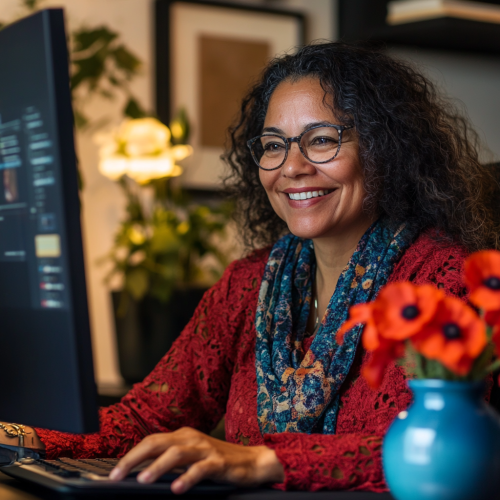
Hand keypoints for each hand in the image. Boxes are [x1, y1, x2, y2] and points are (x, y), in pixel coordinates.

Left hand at [109, 427, 283, 493]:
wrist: (252, 461)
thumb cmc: (218, 460)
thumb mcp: (191, 457)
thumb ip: (170, 461)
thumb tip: (140, 473)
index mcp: (182, 436)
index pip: (151, 441)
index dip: (131, 456)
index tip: (114, 473)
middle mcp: (191, 438)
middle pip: (158, 443)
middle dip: (135, 458)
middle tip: (118, 475)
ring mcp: (205, 449)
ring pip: (177, 452)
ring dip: (158, 466)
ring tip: (144, 480)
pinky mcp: (219, 462)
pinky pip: (201, 469)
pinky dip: (187, 477)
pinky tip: (177, 488)